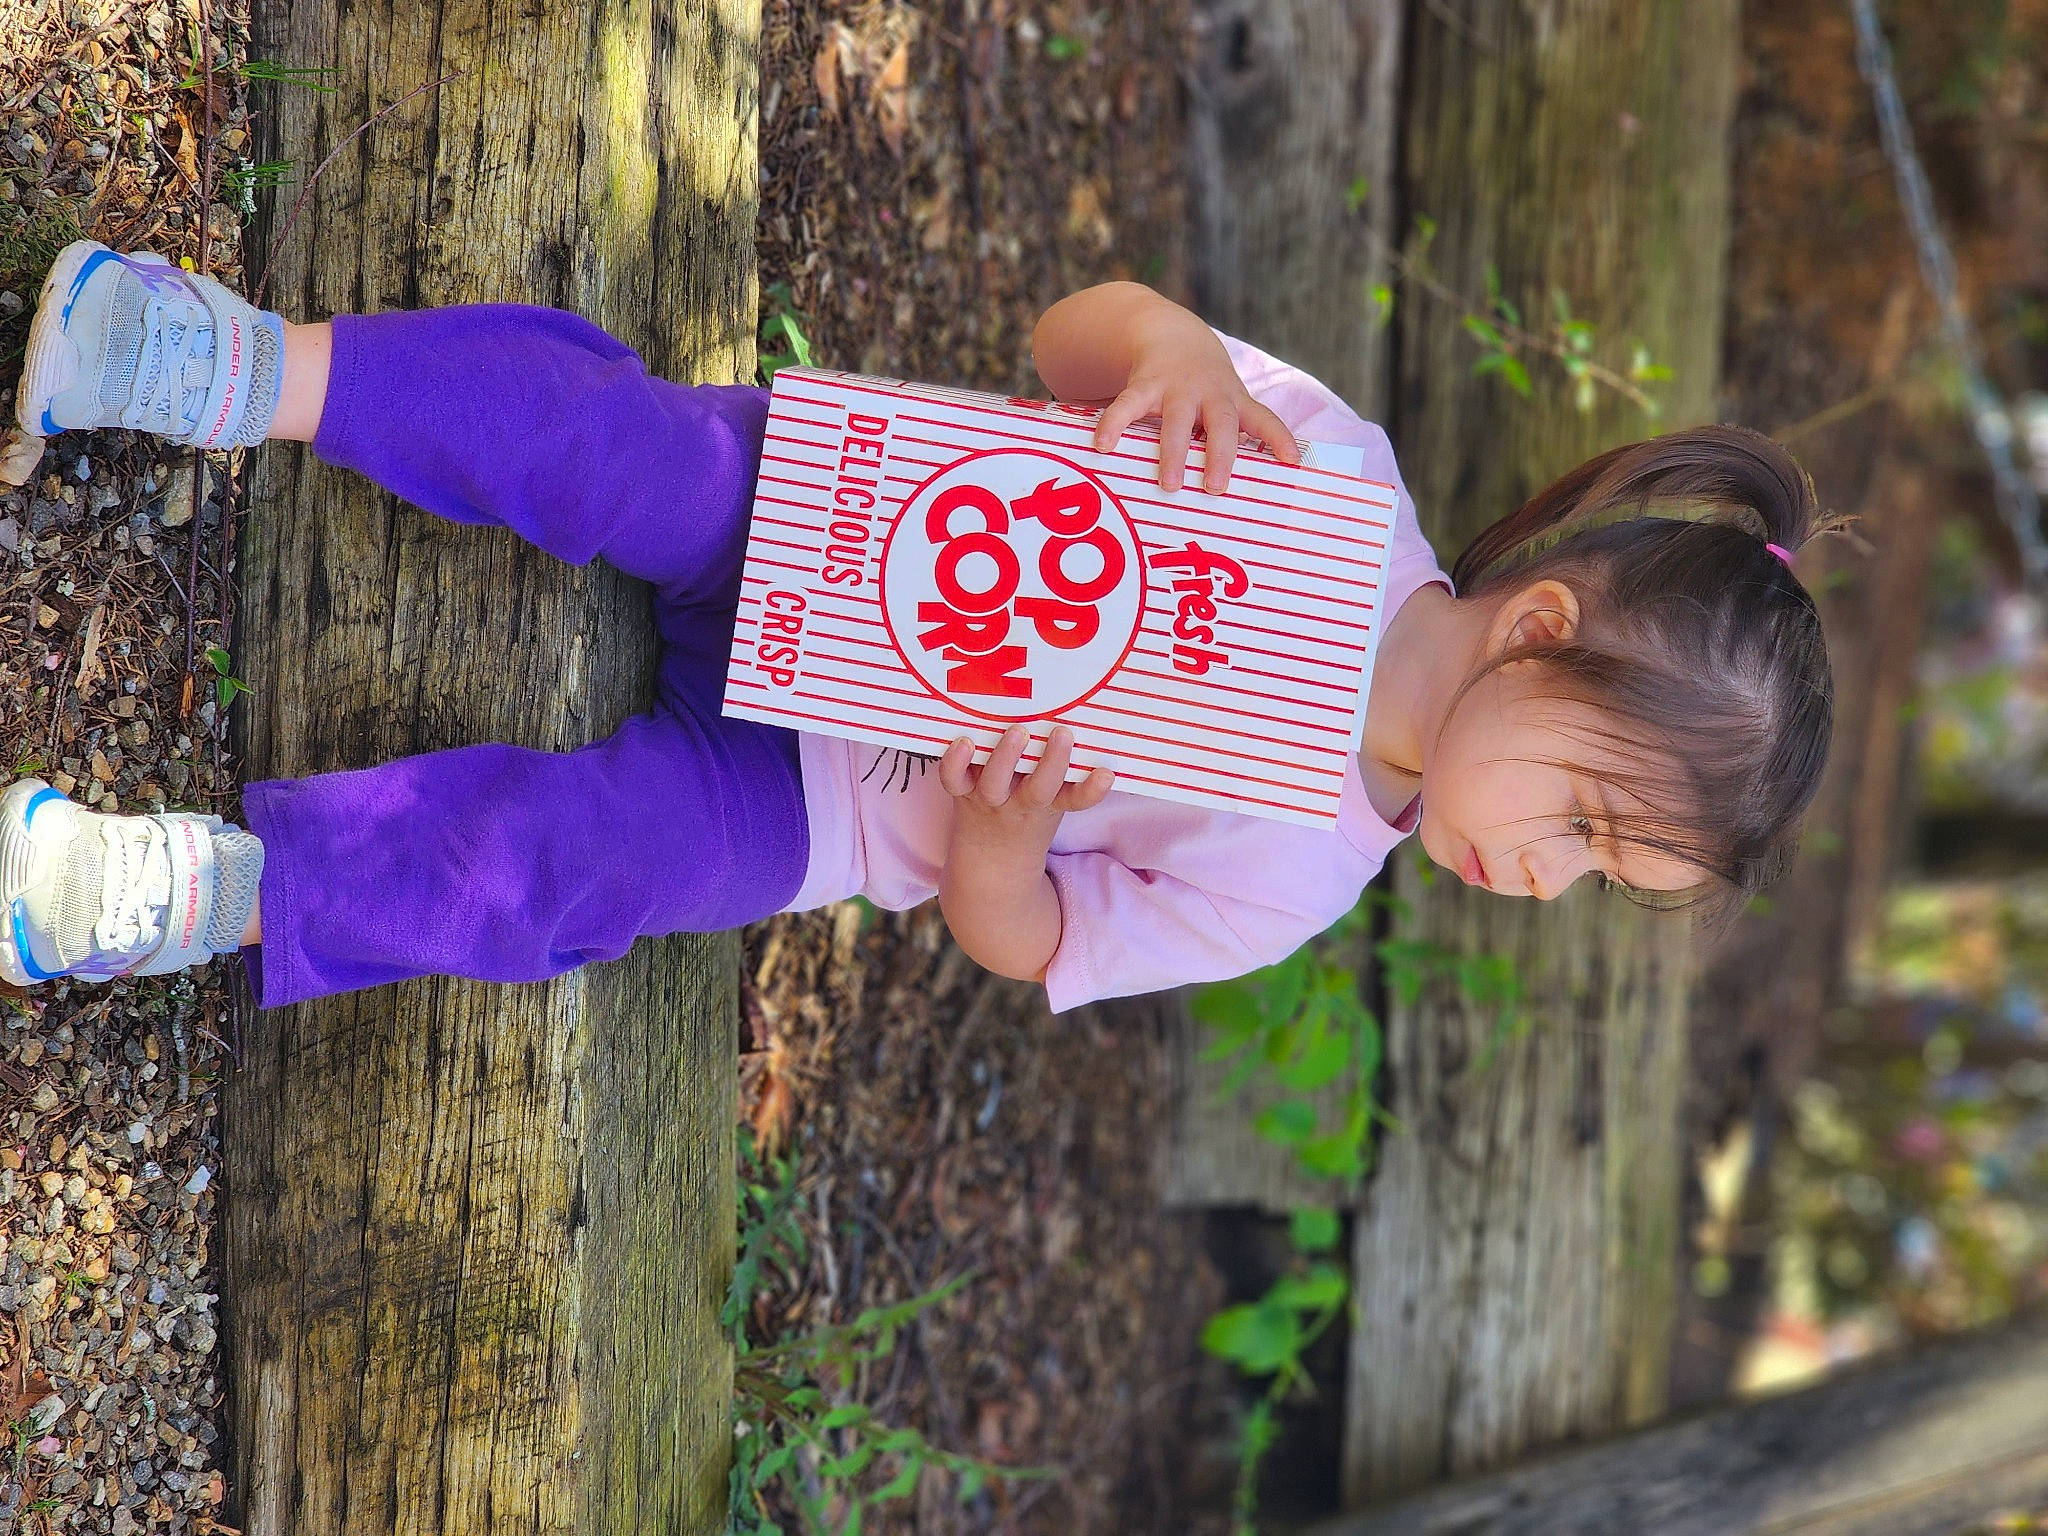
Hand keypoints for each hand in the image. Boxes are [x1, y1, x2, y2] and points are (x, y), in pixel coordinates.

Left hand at [939, 723, 1114, 855]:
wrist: (991, 857)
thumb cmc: (1029, 813)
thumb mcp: (1055, 800)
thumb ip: (1066, 769)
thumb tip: (1085, 717)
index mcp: (1051, 805)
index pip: (1076, 800)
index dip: (1092, 790)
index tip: (1107, 773)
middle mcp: (1021, 804)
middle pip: (1038, 791)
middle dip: (1051, 763)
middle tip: (1062, 734)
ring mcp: (989, 798)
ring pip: (995, 784)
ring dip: (1006, 758)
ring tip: (1018, 732)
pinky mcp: (962, 792)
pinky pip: (953, 780)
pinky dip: (955, 762)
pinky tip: (964, 741)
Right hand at [1091, 314, 1301, 493]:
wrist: (1170, 333)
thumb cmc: (1204, 386)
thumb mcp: (1226, 401)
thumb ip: (1232, 437)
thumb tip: (1240, 492)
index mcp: (1234, 401)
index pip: (1263, 420)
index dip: (1279, 439)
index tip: (1292, 462)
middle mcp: (1209, 393)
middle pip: (1220, 424)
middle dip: (1220, 456)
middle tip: (1215, 488)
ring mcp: (1176, 388)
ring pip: (1177, 421)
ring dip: (1173, 453)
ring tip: (1169, 485)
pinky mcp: (1144, 384)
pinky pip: (1127, 405)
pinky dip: (1113, 425)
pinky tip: (1102, 447)